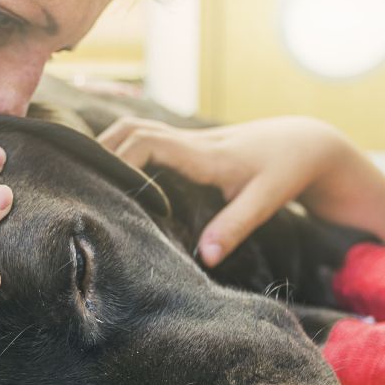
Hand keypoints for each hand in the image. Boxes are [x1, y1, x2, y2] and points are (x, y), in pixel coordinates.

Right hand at [98, 116, 352, 266]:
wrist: (306, 142)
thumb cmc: (286, 171)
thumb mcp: (265, 201)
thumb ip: (234, 227)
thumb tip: (204, 257)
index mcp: (203, 153)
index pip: (146, 143)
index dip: (119, 160)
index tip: (106, 189)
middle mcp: (190, 140)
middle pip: (130, 127)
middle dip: (101, 150)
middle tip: (78, 182)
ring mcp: (188, 139)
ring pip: (136, 127)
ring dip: (110, 146)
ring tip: (88, 178)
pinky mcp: (190, 144)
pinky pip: (148, 138)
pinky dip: (125, 148)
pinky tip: (113, 172)